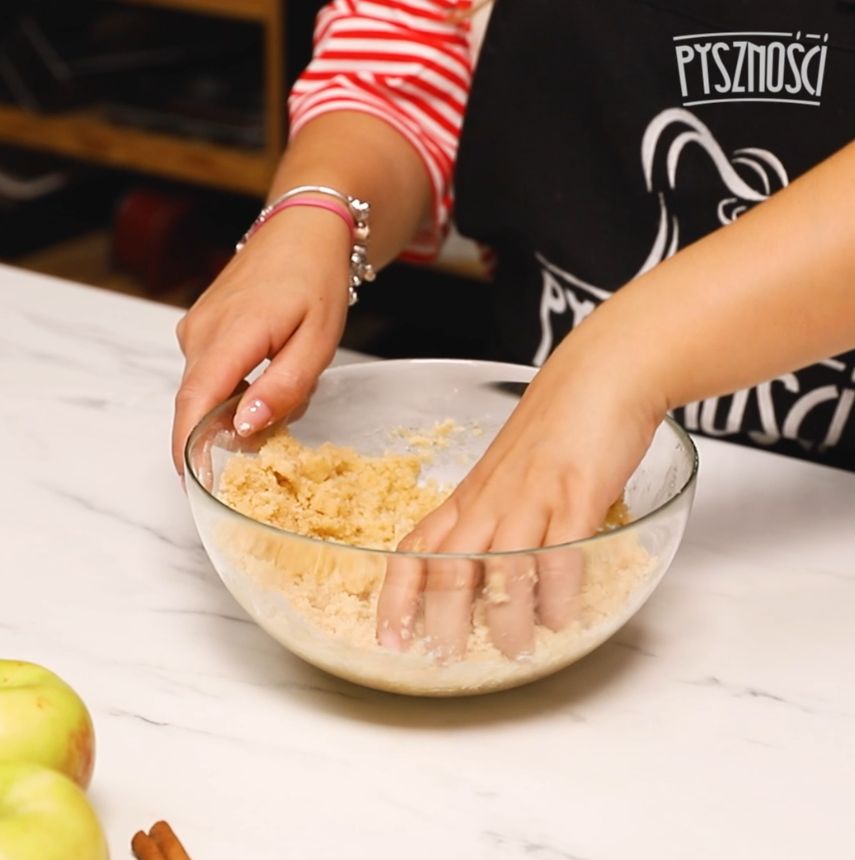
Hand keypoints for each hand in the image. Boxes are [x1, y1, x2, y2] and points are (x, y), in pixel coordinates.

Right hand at [172, 207, 351, 473]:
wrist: (303, 229)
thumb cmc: (316, 280)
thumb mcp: (317, 340)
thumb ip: (282, 387)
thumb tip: (242, 429)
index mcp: (230, 335)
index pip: (194, 404)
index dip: (189, 450)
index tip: (198, 486)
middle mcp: (200, 333)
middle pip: (198, 405)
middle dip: (229, 432)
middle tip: (278, 430)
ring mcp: (195, 328)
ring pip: (208, 392)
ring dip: (240, 407)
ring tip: (288, 385)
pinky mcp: (201, 328)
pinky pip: (212, 374)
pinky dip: (237, 388)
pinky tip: (272, 372)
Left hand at [377, 335, 665, 659]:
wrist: (599, 377)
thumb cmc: (554, 426)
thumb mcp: (505, 474)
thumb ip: (493, 518)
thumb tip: (491, 572)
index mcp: (469, 498)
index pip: (415, 549)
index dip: (396, 597)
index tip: (389, 637)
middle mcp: (491, 501)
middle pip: (448, 568)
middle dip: (440, 623)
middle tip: (446, 659)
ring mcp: (532, 498)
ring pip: (501, 570)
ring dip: (505, 621)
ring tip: (514, 650)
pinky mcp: (577, 496)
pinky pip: (561, 557)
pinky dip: (559, 597)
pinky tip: (562, 617)